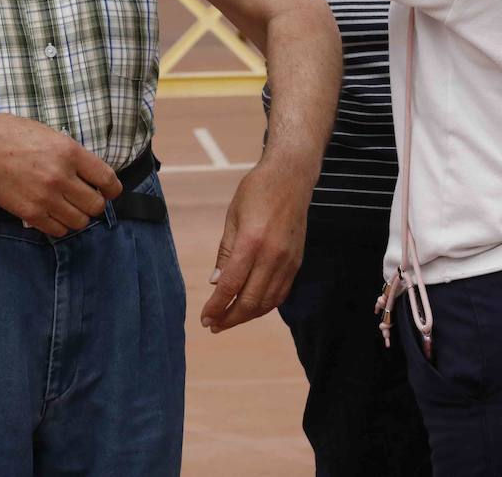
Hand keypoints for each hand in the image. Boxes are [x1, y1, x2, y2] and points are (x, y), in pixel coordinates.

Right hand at [0, 114, 121, 237]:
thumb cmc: (10, 135)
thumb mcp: (49, 132)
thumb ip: (71, 152)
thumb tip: (88, 169)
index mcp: (70, 152)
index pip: (107, 179)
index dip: (113, 189)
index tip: (109, 191)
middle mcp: (61, 177)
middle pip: (96, 205)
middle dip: (95, 203)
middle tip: (86, 198)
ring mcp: (46, 197)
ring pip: (80, 221)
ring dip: (78, 216)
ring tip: (70, 207)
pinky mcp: (30, 213)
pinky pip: (58, 230)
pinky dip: (60, 226)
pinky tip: (54, 215)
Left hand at [200, 157, 311, 332]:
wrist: (291, 177)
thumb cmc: (257, 192)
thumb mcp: (233, 218)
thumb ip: (226, 253)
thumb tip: (217, 284)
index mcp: (252, 242)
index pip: (231, 286)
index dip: (216, 306)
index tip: (204, 318)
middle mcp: (273, 255)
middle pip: (250, 301)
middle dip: (230, 318)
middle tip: (213, 325)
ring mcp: (288, 260)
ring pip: (268, 302)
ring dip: (247, 315)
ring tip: (229, 319)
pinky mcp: (297, 262)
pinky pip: (281, 293)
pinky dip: (265, 305)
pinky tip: (251, 307)